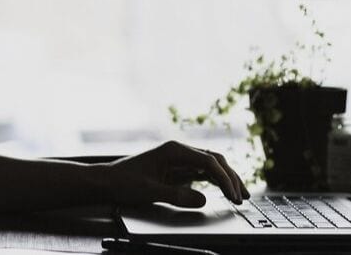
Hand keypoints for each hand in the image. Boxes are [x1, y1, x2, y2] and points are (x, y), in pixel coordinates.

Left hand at [104, 141, 248, 207]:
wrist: (107, 181)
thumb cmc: (124, 182)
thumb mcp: (149, 192)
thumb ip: (176, 195)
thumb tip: (202, 199)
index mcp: (173, 150)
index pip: (208, 161)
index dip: (224, 178)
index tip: (233, 194)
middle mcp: (178, 151)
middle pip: (214, 160)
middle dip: (231, 177)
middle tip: (243, 197)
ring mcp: (178, 159)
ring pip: (210, 166)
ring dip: (226, 178)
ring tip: (240, 195)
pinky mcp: (176, 168)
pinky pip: (201, 172)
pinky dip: (215, 181)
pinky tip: (224, 191)